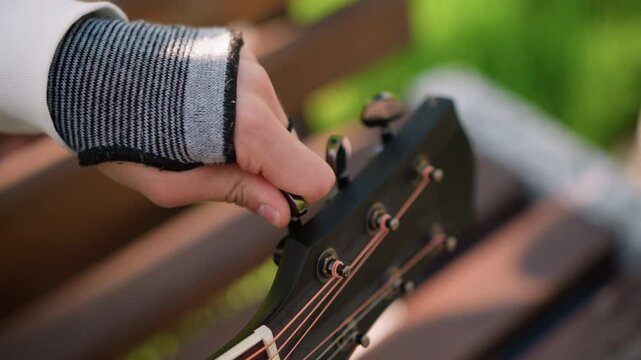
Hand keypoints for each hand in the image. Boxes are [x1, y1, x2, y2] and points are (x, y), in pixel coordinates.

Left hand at [98, 47, 334, 227]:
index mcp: (244, 123)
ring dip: (248, 141)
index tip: (262, 200)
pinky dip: (239, 118)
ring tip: (199, 136)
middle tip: (213, 166)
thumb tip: (284, 213)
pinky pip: (260, 103)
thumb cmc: (121, 136)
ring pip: (276, 126)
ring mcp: (250, 65)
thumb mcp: (174, 183)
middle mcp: (256, 87)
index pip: (311, 175)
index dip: (294, 196)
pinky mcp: (240, 55)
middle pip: (293, 151)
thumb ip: (236, 193)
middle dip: (263, 167)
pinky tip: (202, 114)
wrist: (85, 71)